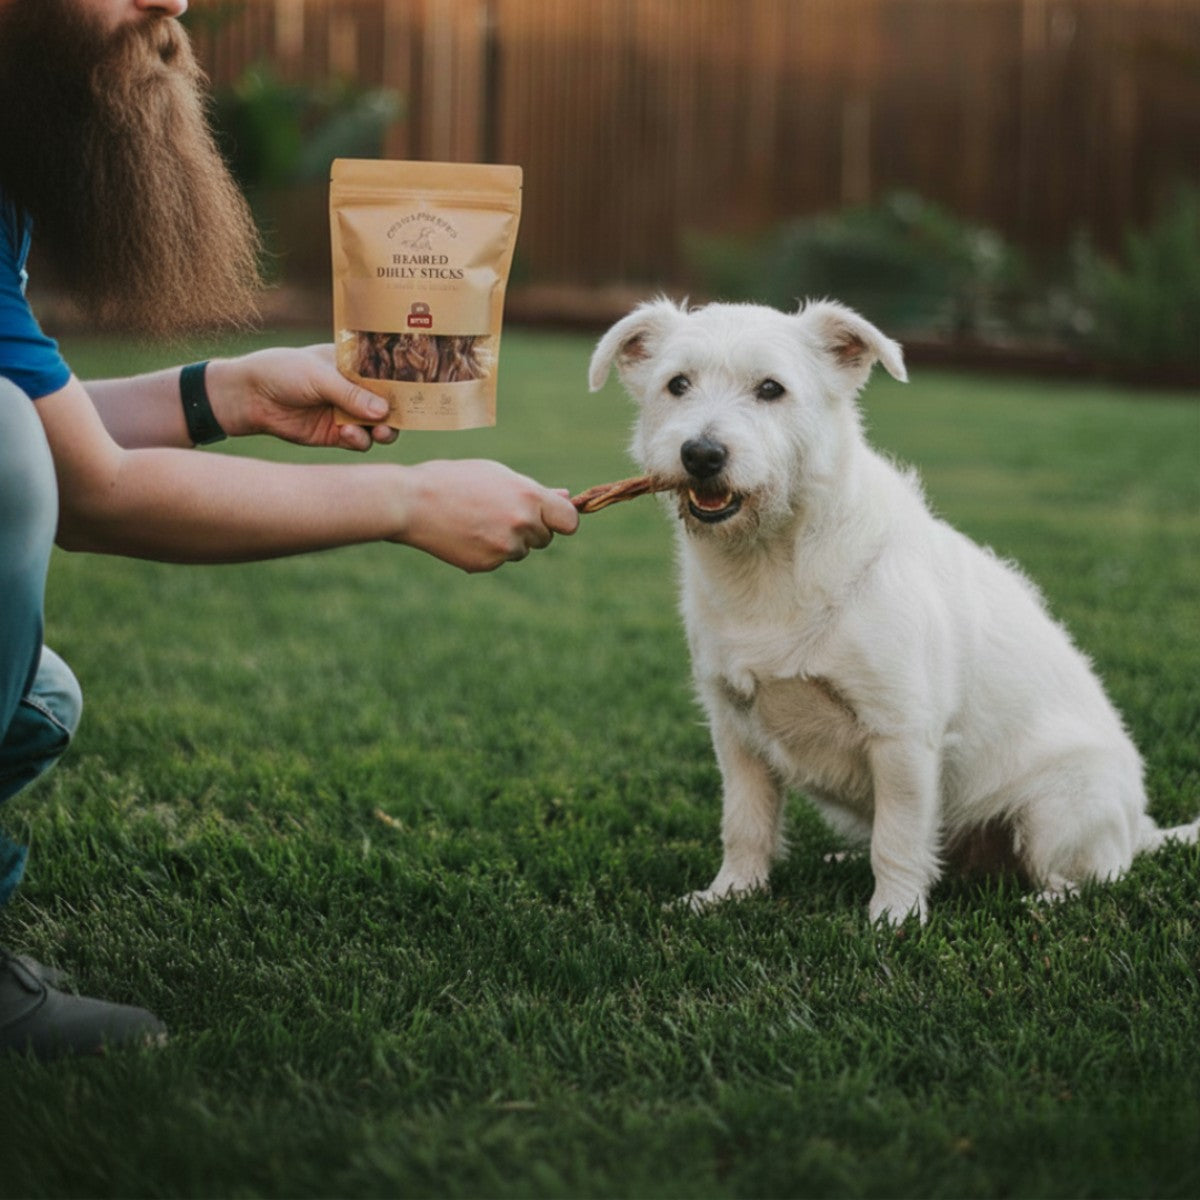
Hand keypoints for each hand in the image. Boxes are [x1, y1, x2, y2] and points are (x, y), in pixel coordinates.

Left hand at [205, 345, 398, 451]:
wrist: (247, 397)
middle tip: (400, 419)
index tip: (420, 392)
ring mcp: (346, 412)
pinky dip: (359, 440)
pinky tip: (349, 435)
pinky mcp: (335, 435)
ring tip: (378, 432)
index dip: (404, 383)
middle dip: (397, 413)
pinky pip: (359, 441)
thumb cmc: (281, 371)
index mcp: (352, 364)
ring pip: (378, 426)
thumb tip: (384, 412)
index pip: (386, 373)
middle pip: (388, 403)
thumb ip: (351, 394)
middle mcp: (354, 389)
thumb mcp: (318, 375)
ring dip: (382, 430)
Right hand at [395, 459, 579, 571]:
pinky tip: (465, 534)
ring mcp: (505, 547)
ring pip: (521, 550)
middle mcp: (522, 524)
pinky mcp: (487, 564)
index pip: (569, 520)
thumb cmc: (454, 480)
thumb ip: (533, 490)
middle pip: (545, 537)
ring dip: (509, 540)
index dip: (563, 520)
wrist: (412, 503)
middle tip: (500, 512)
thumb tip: (567, 496)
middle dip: (531, 528)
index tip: (554, 520)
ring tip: (477, 520)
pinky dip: (488, 551)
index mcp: (529, 496)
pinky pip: (499, 560)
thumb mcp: (496, 475)